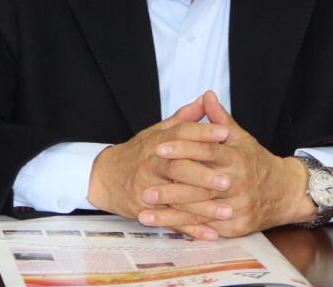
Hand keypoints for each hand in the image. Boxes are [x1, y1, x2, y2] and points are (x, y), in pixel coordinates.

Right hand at [87, 96, 231, 239]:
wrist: (104, 176)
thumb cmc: (138, 152)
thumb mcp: (158, 130)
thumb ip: (184, 118)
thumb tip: (207, 99)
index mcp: (156, 142)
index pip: (181, 134)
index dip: (203, 133)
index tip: (226, 133)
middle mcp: (151, 164)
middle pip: (178, 168)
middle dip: (203, 175)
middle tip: (227, 180)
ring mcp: (146, 188)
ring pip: (176, 198)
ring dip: (203, 207)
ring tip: (227, 210)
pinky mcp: (145, 210)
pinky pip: (170, 221)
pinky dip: (191, 229)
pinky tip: (211, 233)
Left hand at [144, 91, 315, 237]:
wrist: (284, 192)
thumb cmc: (256, 162)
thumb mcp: (241, 138)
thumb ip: (220, 119)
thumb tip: (206, 95)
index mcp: (236, 158)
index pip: (207, 150)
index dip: (182, 148)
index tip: (159, 148)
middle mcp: (237, 183)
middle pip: (200, 186)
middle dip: (170, 190)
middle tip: (144, 189)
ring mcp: (237, 206)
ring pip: (201, 211)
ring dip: (171, 214)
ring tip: (145, 211)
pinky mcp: (237, 227)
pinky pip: (207, 228)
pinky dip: (186, 228)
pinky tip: (166, 226)